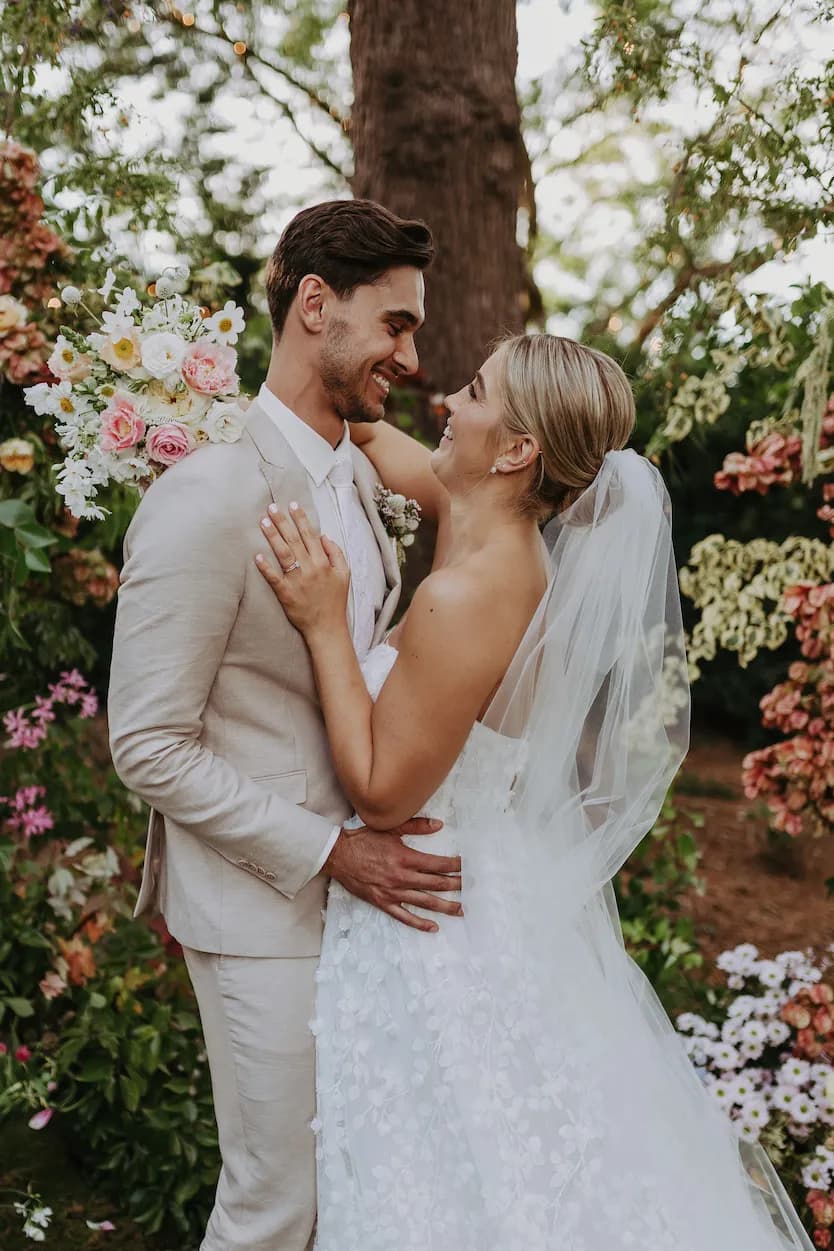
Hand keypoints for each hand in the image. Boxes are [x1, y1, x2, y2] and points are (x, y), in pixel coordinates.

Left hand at [255, 502, 349, 636]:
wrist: (327, 627)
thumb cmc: (335, 601)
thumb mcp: (344, 575)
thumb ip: (336, 554)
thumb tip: (324, 536)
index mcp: (323, 562)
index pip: (310, 535)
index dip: (301, 518)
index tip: (293, 505)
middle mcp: (310, 568)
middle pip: (294, 540)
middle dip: (283, 521)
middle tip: (272, 507)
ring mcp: (297, 580)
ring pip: (283, 553)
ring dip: (273, 536)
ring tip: (264, 522)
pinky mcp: (286, 593)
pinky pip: (274, 577)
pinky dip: (266, 567)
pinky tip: (257, 556)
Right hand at [324, 818, 462, 932]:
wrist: (338, 855)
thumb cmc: (364, 839)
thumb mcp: (390, 828)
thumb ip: (416, 826)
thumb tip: (439, 825)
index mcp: (405, 858)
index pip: (437, 864)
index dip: (454, 865)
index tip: (466, 866)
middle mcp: (401, 877)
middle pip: (435, 884)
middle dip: (455, 885)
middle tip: (470, 888)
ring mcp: (392, 892)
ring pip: (424, 902)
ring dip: (444, 906)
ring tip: (460, 909)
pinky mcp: (383, 902)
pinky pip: (404, 916)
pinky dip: (419, 923)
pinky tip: (433, 927)